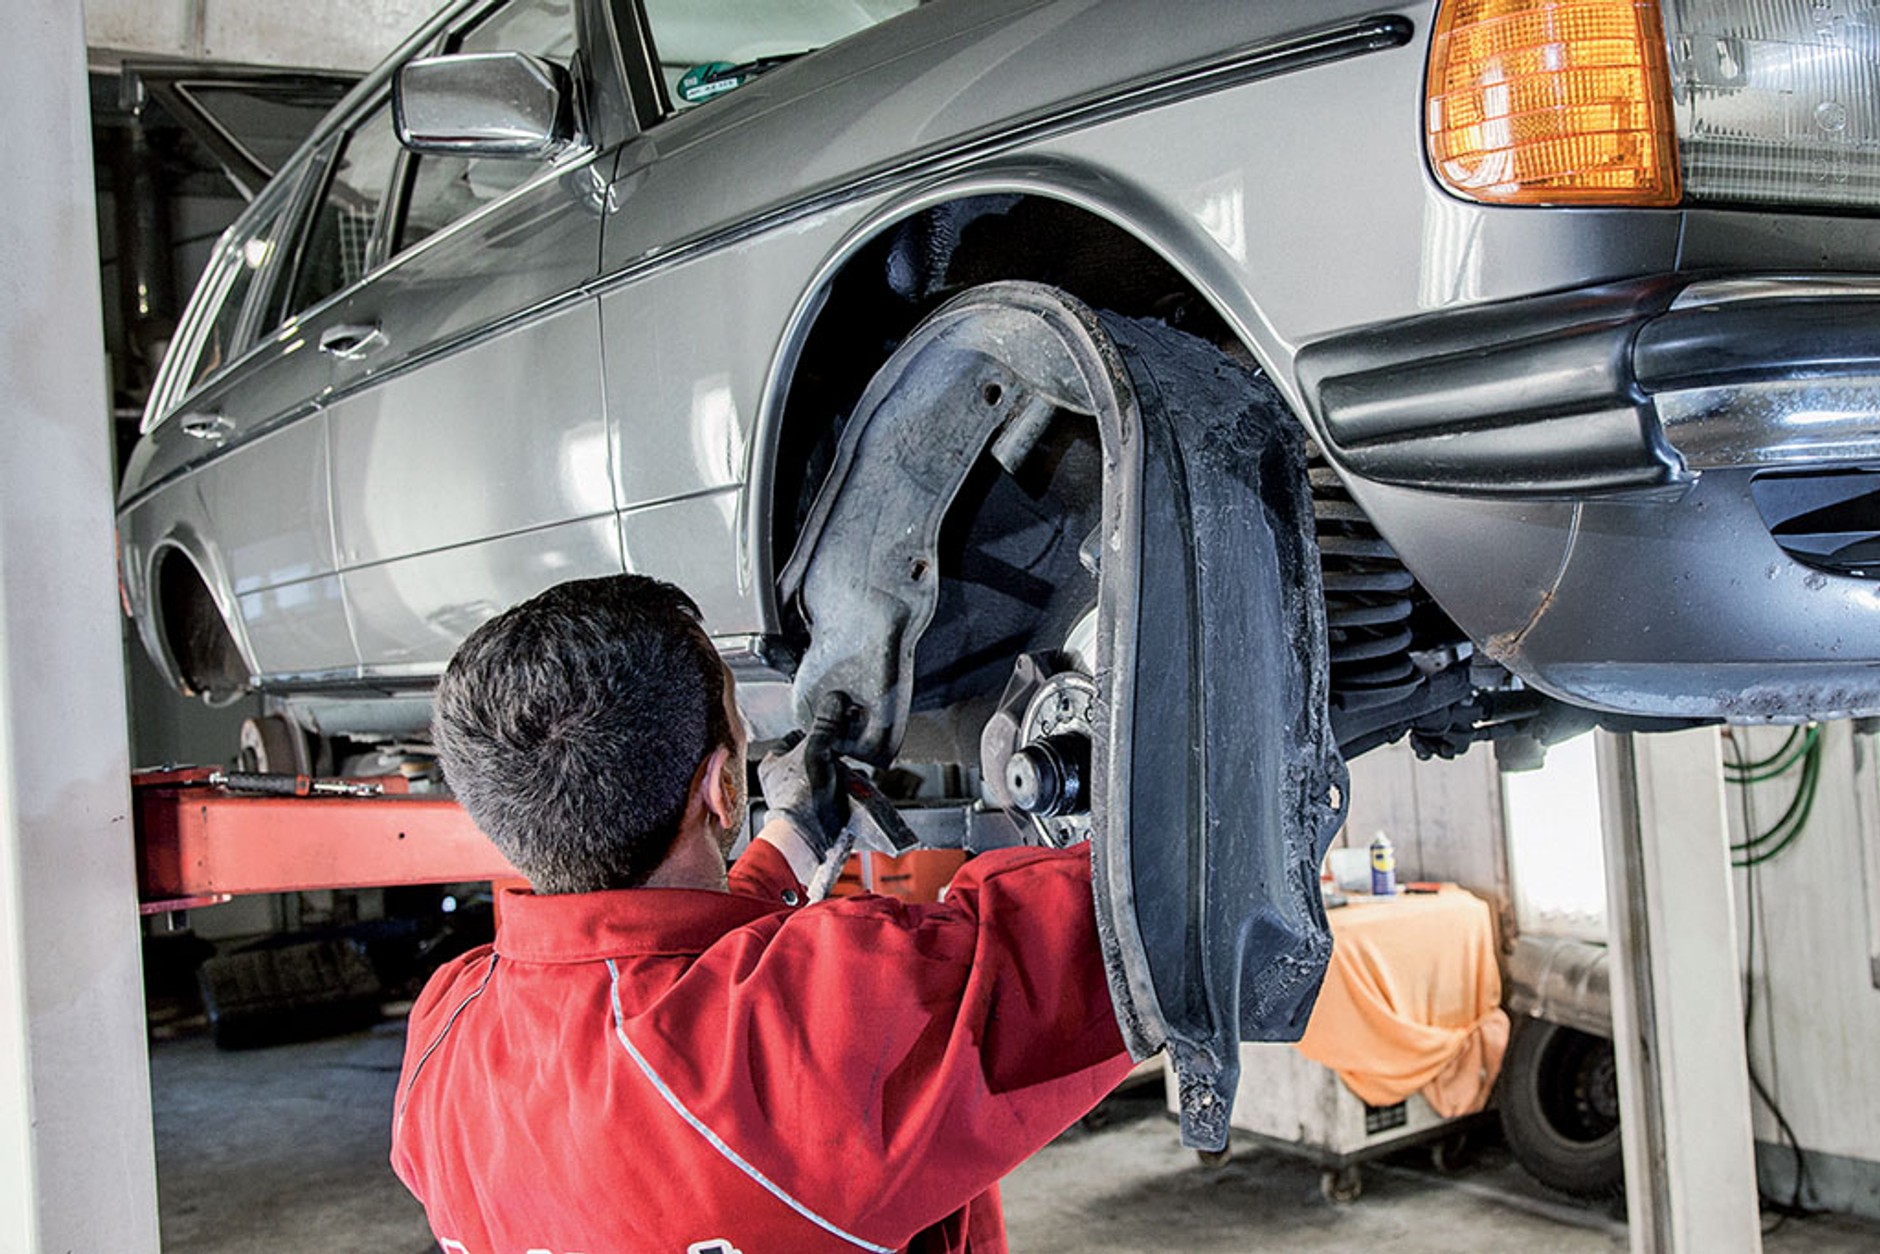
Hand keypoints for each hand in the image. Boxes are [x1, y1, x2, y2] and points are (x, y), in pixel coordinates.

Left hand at [758, 691, 855, 857]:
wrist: (812, 835)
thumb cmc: (800, 796)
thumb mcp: (814, 751)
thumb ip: (825, 726)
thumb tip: (833, 700)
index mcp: (773, 764)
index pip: (794, 737)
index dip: (812, 731)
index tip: (828, 727)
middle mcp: (784, 780)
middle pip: (814, 754)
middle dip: (832, 753)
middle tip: (841, 750)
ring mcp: (802, 795)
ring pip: (827, 773)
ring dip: (842, 770)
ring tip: (849, 770)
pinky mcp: (819, 809)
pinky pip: (836, 790)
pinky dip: (847, 786)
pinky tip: (854, 785)